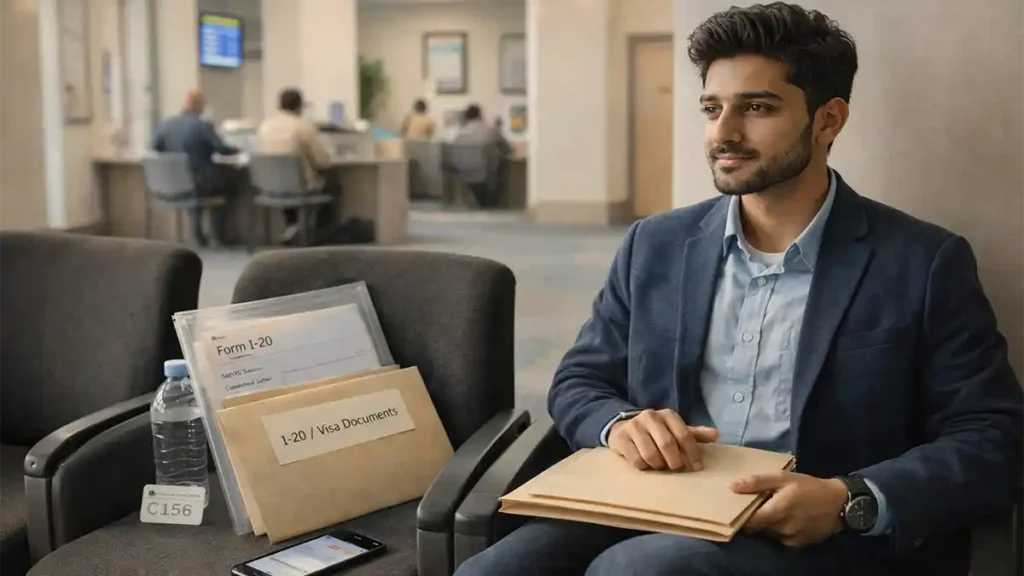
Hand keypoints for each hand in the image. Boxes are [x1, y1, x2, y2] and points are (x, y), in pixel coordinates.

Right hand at [607, 409, 718, 470]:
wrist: (624, 427)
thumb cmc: (656, 432)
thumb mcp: (675, 430)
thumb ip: (694, 434)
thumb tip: (716, 434)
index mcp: (667, 415)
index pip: (684, 435)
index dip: (692, 453)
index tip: (696, 467)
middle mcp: (650, 417)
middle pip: (667, 445)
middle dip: (675, 462)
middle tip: (676, 469)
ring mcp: (634, 427)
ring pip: (651, 455)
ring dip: (658, 466)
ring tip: (660, 466)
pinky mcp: (621, 439)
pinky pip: (636, 460)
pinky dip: (644, 467)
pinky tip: (646, 465)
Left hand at [730, 472, 847, 547]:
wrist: (839, 503)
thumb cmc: (809, 487)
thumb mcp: (783, 478)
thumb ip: (757, 482)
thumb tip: (731, 487)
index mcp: (776, 511)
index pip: (748, 522)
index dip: (740, 516)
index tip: (738, 507)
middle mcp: (781, 529)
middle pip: (757, 528)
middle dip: (755, 517)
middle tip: (758, 504)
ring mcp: (790, 539)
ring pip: (768, 533)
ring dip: (768, 523)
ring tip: (774, 509)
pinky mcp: (798, 544)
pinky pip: (780, 538)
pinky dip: (779, 529)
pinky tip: (787, 518)